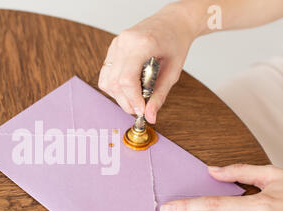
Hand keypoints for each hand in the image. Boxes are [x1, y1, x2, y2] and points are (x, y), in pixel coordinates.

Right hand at [98, 3, 196, 122]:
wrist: (173, 22)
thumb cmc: (176, 42)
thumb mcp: (173, 71)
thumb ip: (160, 95)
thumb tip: (150, 117)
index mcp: (142, 44)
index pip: (127, 80)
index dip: (132, 100)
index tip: (142, 112)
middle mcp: (124, 42)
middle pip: (115, 83)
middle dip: (126, 102)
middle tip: (140, 109)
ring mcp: (116, 44)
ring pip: (107, 81)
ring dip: (119, 96)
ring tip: (135, 98)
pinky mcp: (112, 48)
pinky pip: (106, 74)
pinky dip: (115, 86)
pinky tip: (129, 88)